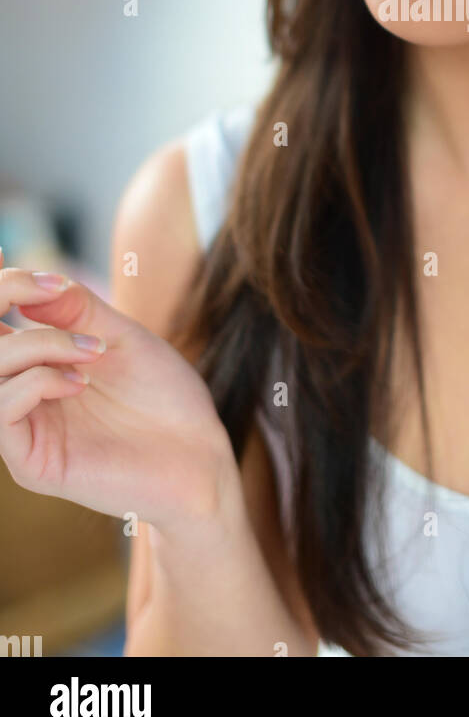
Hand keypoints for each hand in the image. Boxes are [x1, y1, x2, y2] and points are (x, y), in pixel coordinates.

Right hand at [0, 247, 233, 530]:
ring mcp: (23, 430)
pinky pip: (2, 413)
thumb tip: (30, 280)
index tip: (2, 253)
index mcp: (35, 362)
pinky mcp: (32, 464)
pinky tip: (79, 381)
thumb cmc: (163, 395)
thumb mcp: (121, 336)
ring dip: (36, 345)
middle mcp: (20, 393)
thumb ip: (76, 309)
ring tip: (91, 350)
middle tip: (47, 289)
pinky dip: (36, 383)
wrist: (200, 452)